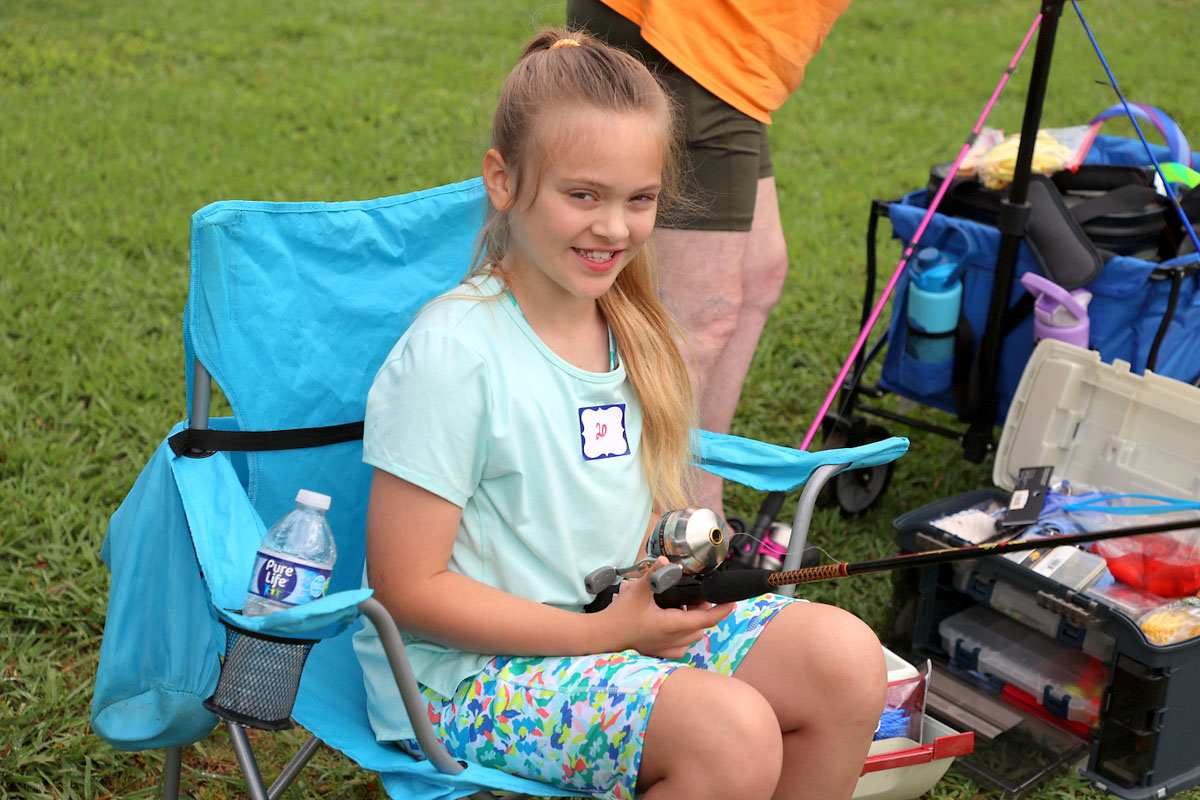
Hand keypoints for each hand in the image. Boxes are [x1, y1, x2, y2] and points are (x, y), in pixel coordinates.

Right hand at [599, 557, 733, 658]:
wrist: (602, 637)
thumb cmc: (620, 617)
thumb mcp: (637, 592)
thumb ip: (653, 575)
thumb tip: (665, 561)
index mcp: (673, 625)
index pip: (707, 619)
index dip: (722, 610)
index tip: (732, 600)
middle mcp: (674, 640)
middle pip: (701, 626)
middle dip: (704, 611)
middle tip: (696, 595)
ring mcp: (667, 649)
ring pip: (692, 637)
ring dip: (693, 622)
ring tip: (683, 606)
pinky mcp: (660, 653)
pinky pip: (681, 646)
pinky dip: (683, 634)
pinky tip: (672, 623)